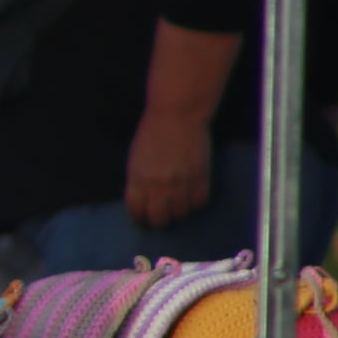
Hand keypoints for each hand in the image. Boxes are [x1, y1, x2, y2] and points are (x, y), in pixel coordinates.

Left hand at [126, 105, 214, 228]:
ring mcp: (182, 184)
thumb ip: (138, 180)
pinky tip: (191, 196)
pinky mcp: (201, 178)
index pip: (136, 210)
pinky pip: (199, 202)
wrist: (178, 116)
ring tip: (176, 206)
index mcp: (138, 179)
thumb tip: (142, 198)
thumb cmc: (151, 133)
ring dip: (177, 212)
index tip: (141, 219)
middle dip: (157, 220)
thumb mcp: (135, 158)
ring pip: (181, 213)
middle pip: (159, 218)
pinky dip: (194, 202)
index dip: (139, 217)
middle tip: (159, 217)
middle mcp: (159, 186)